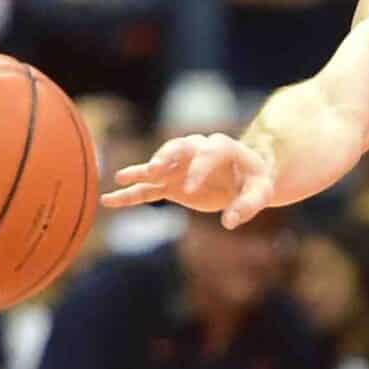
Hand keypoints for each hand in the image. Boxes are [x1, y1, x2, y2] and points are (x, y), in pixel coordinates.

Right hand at [104, 132, 276, 225]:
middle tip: (155, 170)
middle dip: (165, 157)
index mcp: (222, 147)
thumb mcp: (260, 193)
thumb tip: (229, 222)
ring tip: (122, 177)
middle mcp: (197, 150)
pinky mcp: (170, 182)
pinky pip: (147, 187)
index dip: (199, 169)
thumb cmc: (255, 182)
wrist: (245, 179)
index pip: (208, 152)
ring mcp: (180, 166)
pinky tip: (108, 200)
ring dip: (142, 171)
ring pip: (158, 164)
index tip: (191, 189)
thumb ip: (248, 205)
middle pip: (177, 147)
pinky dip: (130, 193)